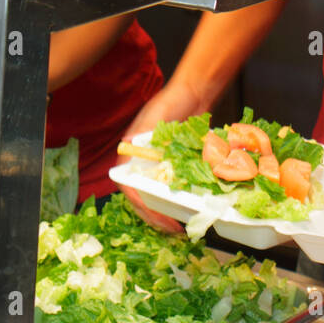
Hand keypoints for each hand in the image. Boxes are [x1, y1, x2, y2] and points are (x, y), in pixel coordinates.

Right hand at [118, 78, 209, 234]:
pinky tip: (189, 211)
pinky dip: (178, 202)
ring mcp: (158, 167)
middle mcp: (141, 163)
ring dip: (165, 214)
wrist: (194, 93)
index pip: (129, 187)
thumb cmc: (172, 102)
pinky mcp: (173, 168)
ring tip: (179, 226)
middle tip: (172, 229)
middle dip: (155, 217)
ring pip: (156, 197)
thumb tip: (132, 148)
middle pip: (141, 198)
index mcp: (130, 154)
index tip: (158, 217)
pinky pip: (172, 189)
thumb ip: (146, 133)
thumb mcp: (157, 117)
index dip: (141, 206)